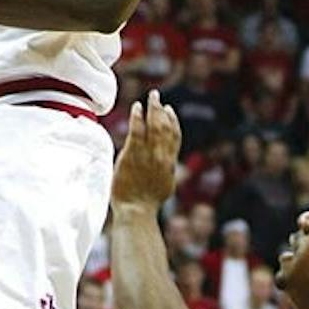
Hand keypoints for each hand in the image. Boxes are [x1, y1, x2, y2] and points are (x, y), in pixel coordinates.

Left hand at [112, 90, 181, 208]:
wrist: (136, 212)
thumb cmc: (146, 203)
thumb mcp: (164, 185)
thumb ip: (166, 170)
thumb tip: (169, 164)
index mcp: (170, 164)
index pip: (175, 136)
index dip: (172, 121)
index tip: (169, 110)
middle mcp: (162, 156)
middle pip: (165, 127)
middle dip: (160, 109)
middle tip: (156, 96)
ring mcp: (148, 155)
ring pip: (153, 125)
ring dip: (152, 108)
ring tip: (150, 97)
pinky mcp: (133, 155)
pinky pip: (137, 131)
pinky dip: (138, 117)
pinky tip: (137, 108)